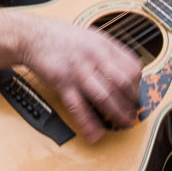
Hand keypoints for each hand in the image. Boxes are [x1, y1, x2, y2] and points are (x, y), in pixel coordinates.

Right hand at [19, 21, 142, 143]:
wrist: (34, 37)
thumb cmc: (61, 37)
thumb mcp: (92, 36)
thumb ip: (109, 52)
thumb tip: (127, 69)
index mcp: (103, 46)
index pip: (131, 67)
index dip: (137, 84)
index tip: (136, 93)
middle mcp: (93, 58)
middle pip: (122, 84)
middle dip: (131, 102)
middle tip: (133, 112)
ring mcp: (78, 71)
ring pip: (104, 96)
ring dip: (117, 113)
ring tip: (123, 123)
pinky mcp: (63, 83)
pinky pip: (78, 107)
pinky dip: (88, 123)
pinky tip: (95, 134)